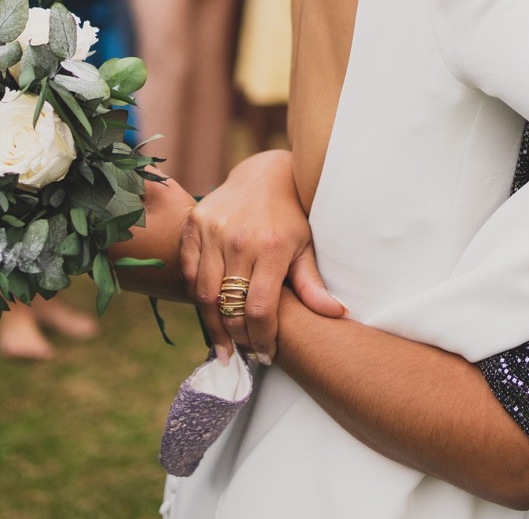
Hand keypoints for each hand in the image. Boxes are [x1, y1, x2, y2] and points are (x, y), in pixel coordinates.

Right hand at [181, 150, 342, 362]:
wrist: (264, 174)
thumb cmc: (290, 215)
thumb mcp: (306, 246)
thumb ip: (313, 284)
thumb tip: (338, 314)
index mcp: (271, 247)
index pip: (259, 309)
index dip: (261, 340)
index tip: (266, 355)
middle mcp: (239, 239)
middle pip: (229, 306)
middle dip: (237, 338)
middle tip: (245, 355)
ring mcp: (212, 231)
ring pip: (205, 295)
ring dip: (214, 327)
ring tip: (225, 347)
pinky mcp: (194, 226)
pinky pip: (190, 273)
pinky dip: (198, 298)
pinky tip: (210, 314)